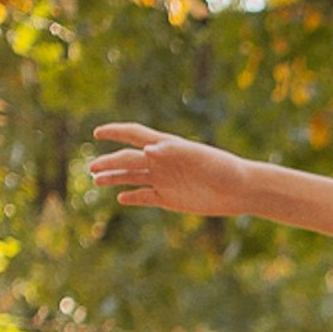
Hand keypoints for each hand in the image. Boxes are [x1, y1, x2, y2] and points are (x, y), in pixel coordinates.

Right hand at [88, 123, 254, 215]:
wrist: (241, 190)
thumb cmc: (223, 169)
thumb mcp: (198, 158)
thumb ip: (173, 152)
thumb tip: (148, 149)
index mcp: (167, 147)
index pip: (135, 135)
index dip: (115, 132)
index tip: (97, 133)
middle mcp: (162, 162)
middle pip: (129, 160)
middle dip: (109, 162)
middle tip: (91, 169)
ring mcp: (166, 181)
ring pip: (134, 178)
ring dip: (115, 178)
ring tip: (96, 182)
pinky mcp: (172, 199)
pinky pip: (147, 197)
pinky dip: (134, 197)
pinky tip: (121, 199)